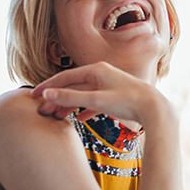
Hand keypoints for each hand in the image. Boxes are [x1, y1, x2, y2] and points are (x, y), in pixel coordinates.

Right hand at [33, 62, 170, 124]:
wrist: (155, 109)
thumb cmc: (128, 101)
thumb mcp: (96, 100)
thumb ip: (71, 98)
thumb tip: (47, 95)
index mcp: (96, 70)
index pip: (65, 76)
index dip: (48, 87)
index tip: (33, 96)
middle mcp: (102, 74)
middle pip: (73, 86)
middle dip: (56, 98)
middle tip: (41, 110)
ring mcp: (109, 85)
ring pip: (83, 95)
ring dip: (69, 105)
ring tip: (56, 116)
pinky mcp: (116, 97)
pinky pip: (95, 102)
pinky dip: (85, 110)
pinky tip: (79, 120)